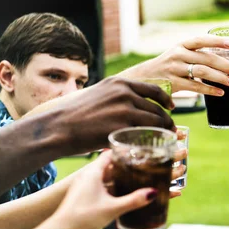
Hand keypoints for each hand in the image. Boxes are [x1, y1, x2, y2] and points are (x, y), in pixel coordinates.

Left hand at [50, 152, 159, 228]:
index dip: (124, 153)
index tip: (137, 154)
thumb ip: (134, 200)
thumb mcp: (113, 208)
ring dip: (117, 178)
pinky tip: (120, 197)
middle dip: (124, 167)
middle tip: (140, 168)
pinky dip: (110, 188)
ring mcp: (84, 187)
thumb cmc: (82, 218)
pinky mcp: (83, 198)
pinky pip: (99, 188)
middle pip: (108, 166)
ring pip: (104, 178)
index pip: (110, 154)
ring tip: (133, 181)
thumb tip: (152, 193)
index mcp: (93, 173)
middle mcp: (87, 177)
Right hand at [53, 77, 174, 153]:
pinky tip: (153, 146)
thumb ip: (117, 98)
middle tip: (171, 129)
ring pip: (154, 121)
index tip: (171, 107)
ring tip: (165, 139)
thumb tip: (133, 108)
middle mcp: (125, 92)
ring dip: (163, 131)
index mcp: (120, 82)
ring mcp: (124, 109)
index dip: (165, 100)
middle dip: (166, 120)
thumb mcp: (99, 95)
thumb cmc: (74, 115)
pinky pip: (145, 134)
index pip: (153, 89)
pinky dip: (152, 140)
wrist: (57, 127)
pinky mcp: (121, 126)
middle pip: (156, 108)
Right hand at [120, 35, 228, 95]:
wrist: (142, 78)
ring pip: (202, 72)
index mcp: (181, 45)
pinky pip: (195, 87)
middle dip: (225, 65)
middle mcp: (178, 54)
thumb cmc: (166, 66)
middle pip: (206, 58)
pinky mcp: (173, 83)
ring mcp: (175, 69)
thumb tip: (223, 61)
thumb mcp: (178, 55)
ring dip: (219, 77)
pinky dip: (209, 90)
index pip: (201, 40)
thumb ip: (196, 55)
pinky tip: (220, 93)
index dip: (216, 41)